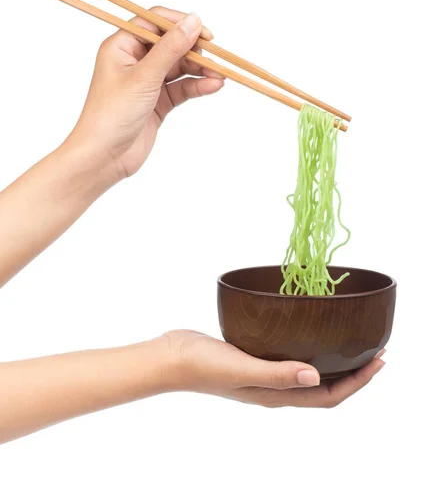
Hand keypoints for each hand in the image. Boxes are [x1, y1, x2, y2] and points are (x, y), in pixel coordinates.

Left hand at [69, 7, 223, 181]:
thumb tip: (193, 21)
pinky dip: (197, 86)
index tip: (202, 32)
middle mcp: (134, 61)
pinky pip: (182, 88)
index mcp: (122, 47)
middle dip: (194, 49)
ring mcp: (147, 82)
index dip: (179, 24)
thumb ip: (171, 48)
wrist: (103, 158)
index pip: (154, 22)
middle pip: (171, 44)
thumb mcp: (144, 77)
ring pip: (179, 67)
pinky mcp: (158, 103)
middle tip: (215, 56)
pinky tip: (213, 86)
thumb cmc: (111, 115)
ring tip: (220, 75)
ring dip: (200, 69)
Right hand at [164, 330, 385, 407]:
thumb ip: (277, 373)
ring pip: (308, 372)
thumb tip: (317, 376)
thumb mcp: (242, 370)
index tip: (379, 361)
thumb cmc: (204, 366)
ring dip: (332, 362)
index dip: (357, 383)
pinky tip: (306, 330)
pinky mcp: (252, 357)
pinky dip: (307, 348)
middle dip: (352, 373)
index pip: (327, 397)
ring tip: (348, 342)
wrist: (172, 357)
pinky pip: (289, 357)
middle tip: (373, 351)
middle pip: (324, 387)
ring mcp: (263, 374)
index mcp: (276, 396)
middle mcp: (274, 388)